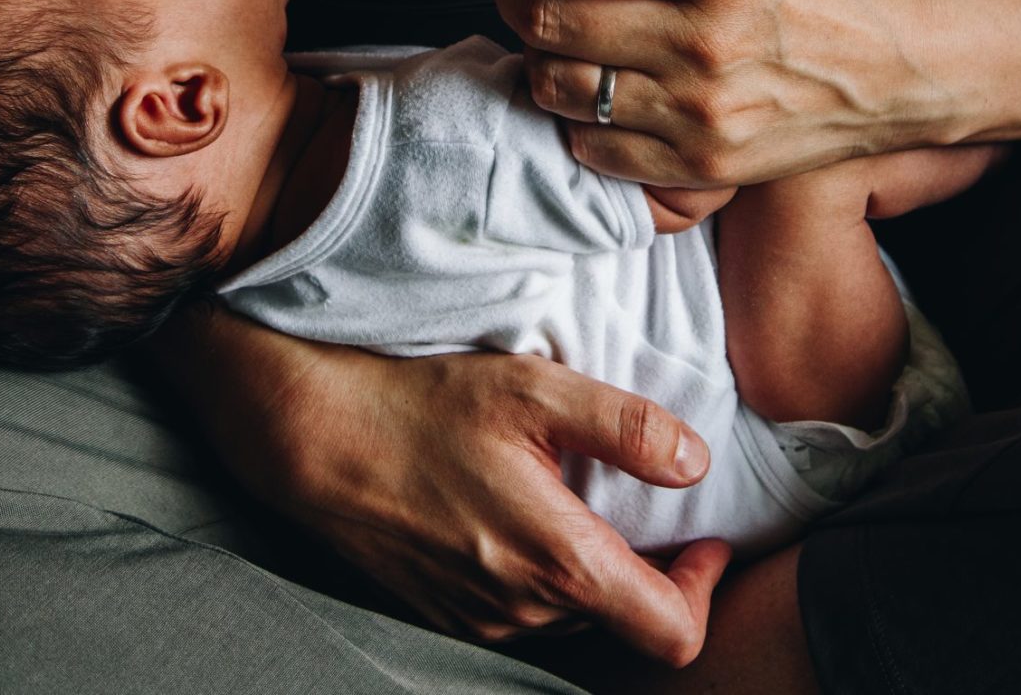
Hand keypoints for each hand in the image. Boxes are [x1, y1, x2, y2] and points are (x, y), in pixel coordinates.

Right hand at [152, 307, 731, 665]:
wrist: (316, 439)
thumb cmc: (422, 407)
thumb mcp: (534, 390)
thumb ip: (626, 428)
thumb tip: (695, 462)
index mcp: (558, 562)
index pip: (672, 630)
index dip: (705, 587)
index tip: (702, 535)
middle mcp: (523, 609)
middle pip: (624, 616)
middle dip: (648, 563)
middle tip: (643, 499)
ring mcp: (482, 621)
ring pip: (574, 612)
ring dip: (591, 565)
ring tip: (576, 496)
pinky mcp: (448, 616)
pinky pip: (524, 608)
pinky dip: (542, 570)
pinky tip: (521, 510)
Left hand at [475, 0, 946, 186]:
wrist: (901, 73)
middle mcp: (706, 45)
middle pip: (552, 18)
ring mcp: (700, 116)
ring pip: (556, 86)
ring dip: (538, 52)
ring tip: (559, 30)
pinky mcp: (700, 168)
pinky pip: (590, 144)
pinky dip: (575, 113)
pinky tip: (597, 83)